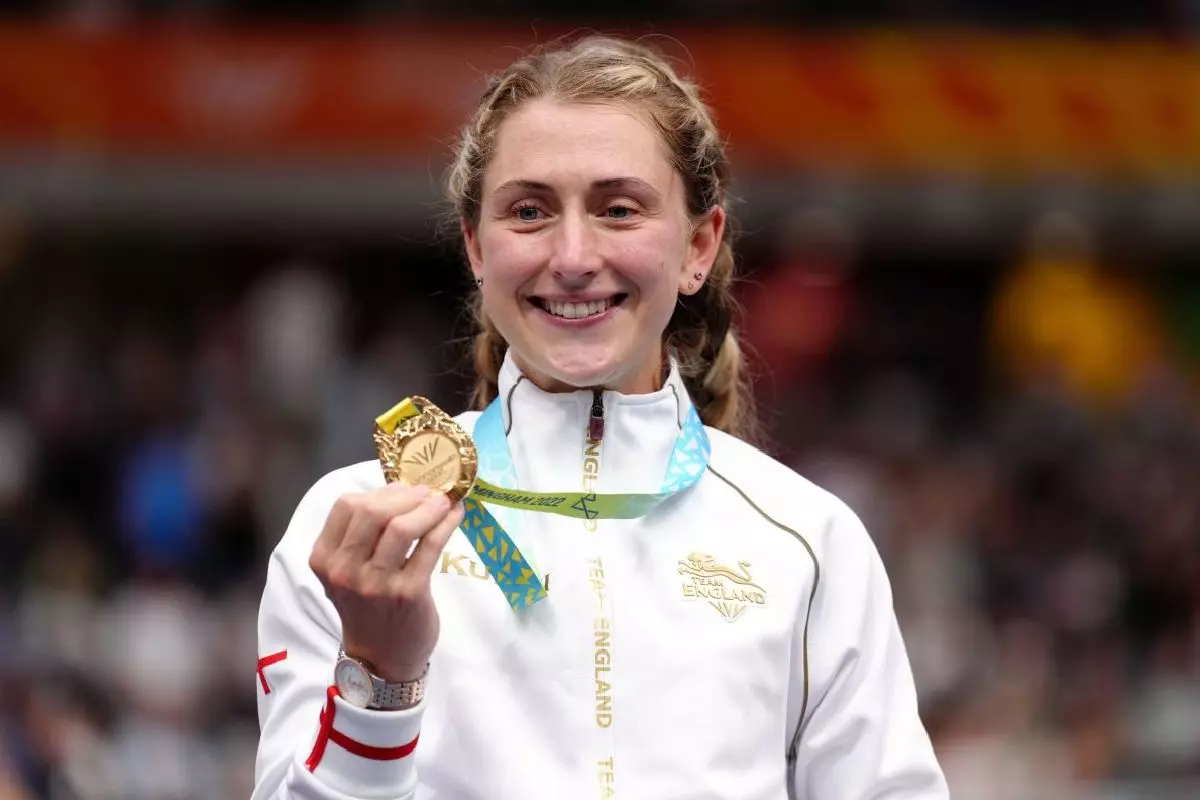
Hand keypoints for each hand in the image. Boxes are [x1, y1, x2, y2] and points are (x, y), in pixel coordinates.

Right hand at [309, 482, 463, 681]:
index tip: (404, 489)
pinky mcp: (408, 593)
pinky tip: (455, 515)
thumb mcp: (348, 571)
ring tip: (443, 502)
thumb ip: (363, 534)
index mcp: (324, 558)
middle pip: (372, 510)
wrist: (381, 658)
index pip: (346, 505)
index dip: (379, 491)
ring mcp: (375, 584)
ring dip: (428, 507)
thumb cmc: (367, 607)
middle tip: (427, 492)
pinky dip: (446, 524)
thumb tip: (403, 488)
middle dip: (405, 494)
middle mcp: (344, 571)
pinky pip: (430, 546)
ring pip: (402, 527)